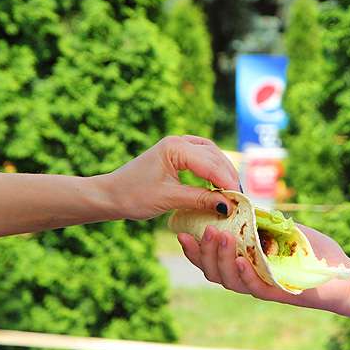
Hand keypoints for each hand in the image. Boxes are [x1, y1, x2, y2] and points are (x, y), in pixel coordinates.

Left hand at [95, 135, 239, 219]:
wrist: (109, 195)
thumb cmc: (133, 196)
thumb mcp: (170, 199)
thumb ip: (200, 200)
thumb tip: (228, 207)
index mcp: (175, 148)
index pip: (211, 164)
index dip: (228, 183)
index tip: (240, 202)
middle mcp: (179, 142)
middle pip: (215, 156)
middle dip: (229, 177)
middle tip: (240, 199)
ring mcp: (178, 146)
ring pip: (212, 155)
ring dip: (223, 172)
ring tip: (232, 192)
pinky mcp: (177, 155)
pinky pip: (203, 158)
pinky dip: (214, 170)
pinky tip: (219, 184)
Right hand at [177, 223, 349, 314]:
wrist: (341, 275)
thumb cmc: (313, 251)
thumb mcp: (283, 228)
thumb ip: (262, 218)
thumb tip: (239, 200)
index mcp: (244, 263)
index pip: (211, 259)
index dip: (194, 249)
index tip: (181, 232)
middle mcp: (247, 277)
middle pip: (213, 271)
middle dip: (204, 250)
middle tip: (205, 230)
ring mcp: (261, 287)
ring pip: (228, 279)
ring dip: (221, 258)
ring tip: (220, 236)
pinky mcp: (277, 294)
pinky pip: (254, 287)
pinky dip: (244, 274)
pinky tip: (240, 260)